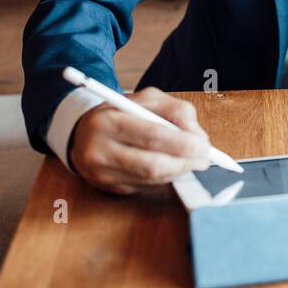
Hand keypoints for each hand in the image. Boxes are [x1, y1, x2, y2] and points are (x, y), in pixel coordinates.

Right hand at [68, 86, 213, 194]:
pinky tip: (171, 167)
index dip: (184, 144)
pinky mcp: (106, 188)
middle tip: (205, 158)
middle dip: (185, 162)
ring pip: (150, 179)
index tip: (204, 145)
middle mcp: (100, 149)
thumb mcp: (146, 98)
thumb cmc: (121, 112)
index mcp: (109, 120)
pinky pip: (144, 187)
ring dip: (178, 172)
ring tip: (193, 161)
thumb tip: (197, 136)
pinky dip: (164, 178)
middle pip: (152, 164)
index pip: (153, 136)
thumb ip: (175, 110)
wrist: (82, 132)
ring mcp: (101, 173)